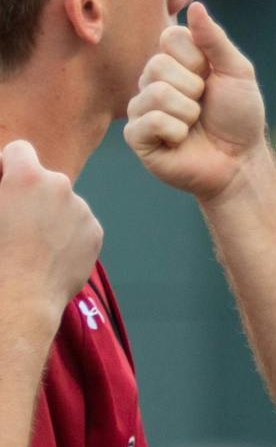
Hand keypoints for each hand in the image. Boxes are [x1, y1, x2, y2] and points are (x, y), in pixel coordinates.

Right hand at [0, 140, 101, 325]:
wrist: (21, 296)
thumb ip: (1, 185)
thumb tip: (7, 187)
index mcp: (27, 176)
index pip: (20, 150)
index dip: (9, 165)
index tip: (4, 182)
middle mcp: (59, 185)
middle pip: (45, 179)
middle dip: (32, 193)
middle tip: (17, 221)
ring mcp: (82, 209)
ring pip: (64, 204)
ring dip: (52, 215)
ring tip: (34, 244)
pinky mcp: (95, 231)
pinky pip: (79, 225)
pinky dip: (68, 234)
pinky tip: (51, 254)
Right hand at [124, 2, 266, 201]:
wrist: (240, 160)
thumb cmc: (239, 116)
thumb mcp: (237, 72)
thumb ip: (215, 39)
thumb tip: (196, 5)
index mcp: (174, 62)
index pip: (170, 38)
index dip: (198, 58)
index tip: (211, 76)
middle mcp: (153, 81)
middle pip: (158, 64)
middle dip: (194, 88)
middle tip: (204, 105)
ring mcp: (142, 108)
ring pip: (156, 93)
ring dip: (188, 112)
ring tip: (195, 124)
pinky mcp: (137, 136)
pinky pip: (148, 121)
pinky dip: (176, 131)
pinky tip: (182, 140)